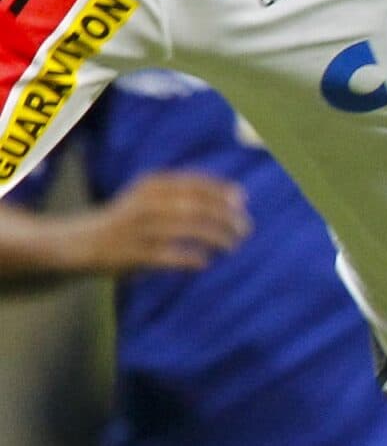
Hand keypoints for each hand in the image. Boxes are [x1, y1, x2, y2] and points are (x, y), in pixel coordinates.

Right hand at [69, 172, 248, 273]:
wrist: (82, 242)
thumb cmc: (128, 219)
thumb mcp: (150, 195)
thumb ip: (185, 192)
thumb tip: (238, 196)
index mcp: (151, 185)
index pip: (194, 183)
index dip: (221, 191)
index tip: (242, 201)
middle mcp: (146, 203)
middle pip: (196, 206)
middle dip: (226, 217)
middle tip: (245, 228)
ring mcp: (139, 229)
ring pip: (189, 229)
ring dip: (217, 237)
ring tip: (233, 245)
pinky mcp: (134, 254)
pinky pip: (171, 256)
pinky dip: (192, 258)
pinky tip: (205, 262)